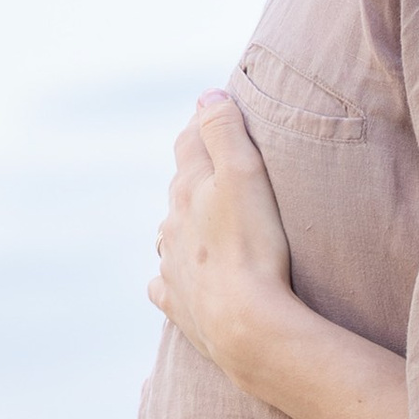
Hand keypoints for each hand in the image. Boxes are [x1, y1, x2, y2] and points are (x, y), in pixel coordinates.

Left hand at [150, 96, 296, 383]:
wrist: (244, 324)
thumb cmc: (252, 246)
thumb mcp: (244, 173)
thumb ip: (224, 130)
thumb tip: (206, 94)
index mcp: (189, 190)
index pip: (190, 144)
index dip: (203, 124)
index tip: (216, 110)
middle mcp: (172, 225)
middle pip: (179, 189)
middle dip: (194, 174)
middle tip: (215, 164)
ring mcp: (172, 267)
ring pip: (169, 235)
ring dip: (182, 224)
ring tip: (201, 222)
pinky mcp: (179, 305)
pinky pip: (165, 286)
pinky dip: (170, 277)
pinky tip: (177, 279)